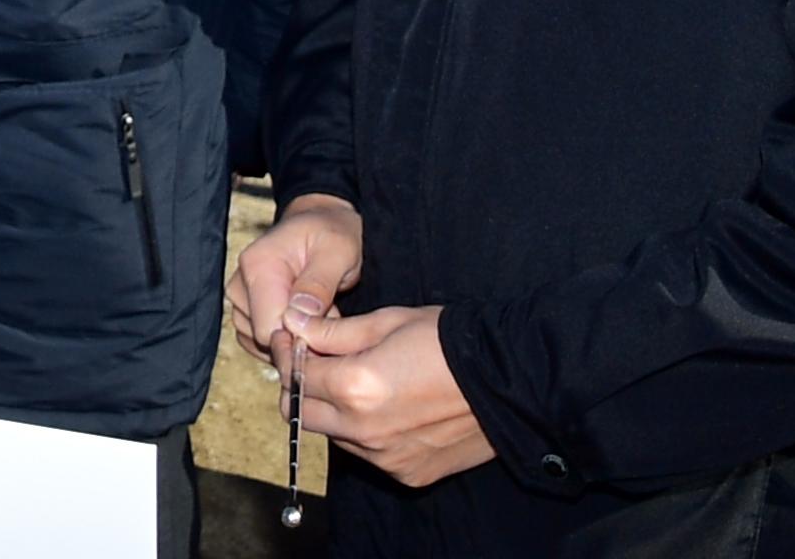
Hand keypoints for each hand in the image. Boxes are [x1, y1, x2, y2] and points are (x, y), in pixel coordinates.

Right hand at [228, 191, 363, 364]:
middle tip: (327, 315)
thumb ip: (318, 284)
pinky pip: (258, 340)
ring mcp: (240, 296)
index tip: (327, 327)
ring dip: (292, 337)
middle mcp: (240, 282)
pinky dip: (282, 338)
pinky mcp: (245, 307)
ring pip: (259, 342)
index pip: (267, 329)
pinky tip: (303, 319)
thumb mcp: (338, 250)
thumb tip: (298, 317)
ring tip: (316, 313)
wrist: (321, 222)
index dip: (300, 339)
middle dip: (299, 337)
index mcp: (258, 266)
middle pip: (262, 338)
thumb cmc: (331, 232)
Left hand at [297, 305, 494, 487]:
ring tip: (359, 382)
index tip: (289, 339)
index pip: (295, 375)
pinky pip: (367, 454)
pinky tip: (389, 407)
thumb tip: (292, 324)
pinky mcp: (407, 472)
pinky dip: (364, 432)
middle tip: (317, 362)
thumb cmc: (446, 341)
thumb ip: (332, 331)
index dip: (286, 353)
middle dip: (301, 386)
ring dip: (332, 411)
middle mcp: (364, 429)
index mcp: (354, 387)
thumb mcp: (386, 322)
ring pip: (333, 435)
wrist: (508, 381)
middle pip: (302, 413)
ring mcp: (385, 457)